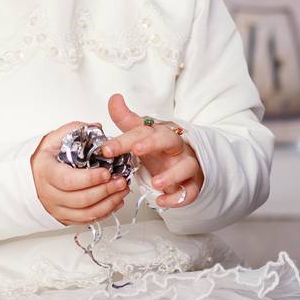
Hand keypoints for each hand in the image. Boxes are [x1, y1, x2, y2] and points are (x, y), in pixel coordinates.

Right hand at [30, 121, 128, 225]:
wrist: (34, 173)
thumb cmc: (48, 156)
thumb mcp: (57, 137)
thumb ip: (76, 130)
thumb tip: (97, 128)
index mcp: (46, 172)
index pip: (68, 180)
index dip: (90, 178)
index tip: (106, 172)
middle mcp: (49, 194)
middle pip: (80, 199)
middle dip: (105, 191)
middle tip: (120, 181)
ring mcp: (57, 208)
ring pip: (85, 213)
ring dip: (108, 203)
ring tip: (122, 190)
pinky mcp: (65, 217)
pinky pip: (87, 220)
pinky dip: (104, 212)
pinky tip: (116, 201)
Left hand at [100, 93, 204, 208]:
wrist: (185, 166)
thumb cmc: (161, 151)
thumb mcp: (142, 134)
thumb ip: (126, 119)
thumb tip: (114, 98)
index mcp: (160, 134)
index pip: (143, 131)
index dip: (125, 139)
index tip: (106, 149)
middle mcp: (175, 148)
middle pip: (169, 140)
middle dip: (152, 143)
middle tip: (136, 150)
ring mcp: (185, 165)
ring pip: (186, 166)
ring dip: (171, 175)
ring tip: (155, 183)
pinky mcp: (192, 183)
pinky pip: (190, 191)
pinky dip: (178, 197)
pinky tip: (162, 200)